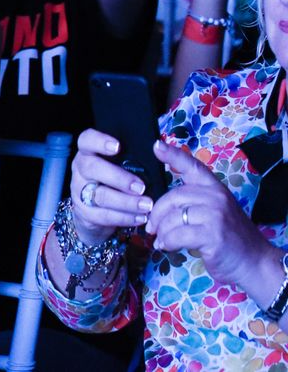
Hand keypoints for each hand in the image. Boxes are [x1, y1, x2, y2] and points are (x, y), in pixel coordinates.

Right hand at [68, 128, 151, 245]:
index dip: (99, 141)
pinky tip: (140, 217)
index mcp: (89, 153)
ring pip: (100, 195)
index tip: (117, 146)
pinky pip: (104, 215)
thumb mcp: (120, 165)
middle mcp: (81, 169)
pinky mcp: (85, 213)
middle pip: (92, 168)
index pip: (86, 140)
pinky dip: (125, 218)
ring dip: (126, 202)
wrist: (96, 211)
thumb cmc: (115, 181)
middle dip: (118, 177)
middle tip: (141, 186)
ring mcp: (80, 191)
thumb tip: (159, 150)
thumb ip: (132, 158)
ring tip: (147, 205)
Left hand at [148, 139, 273, 289]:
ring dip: (162, 232)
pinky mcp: (212, 235)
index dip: (173, 155)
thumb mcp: (215, 211)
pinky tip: (168, 247)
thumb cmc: (229, 237)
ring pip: (173, 217)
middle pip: (173, 197)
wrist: (255, 261)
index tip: (157, 145)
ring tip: (162, 241)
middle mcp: (215, 197)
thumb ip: (193, 202)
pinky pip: (177, 235)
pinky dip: (168, 242)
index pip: (192, 166)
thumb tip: (157, 205)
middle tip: (151, 227)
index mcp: (214, 188)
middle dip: (157, 214)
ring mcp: (215, 215)